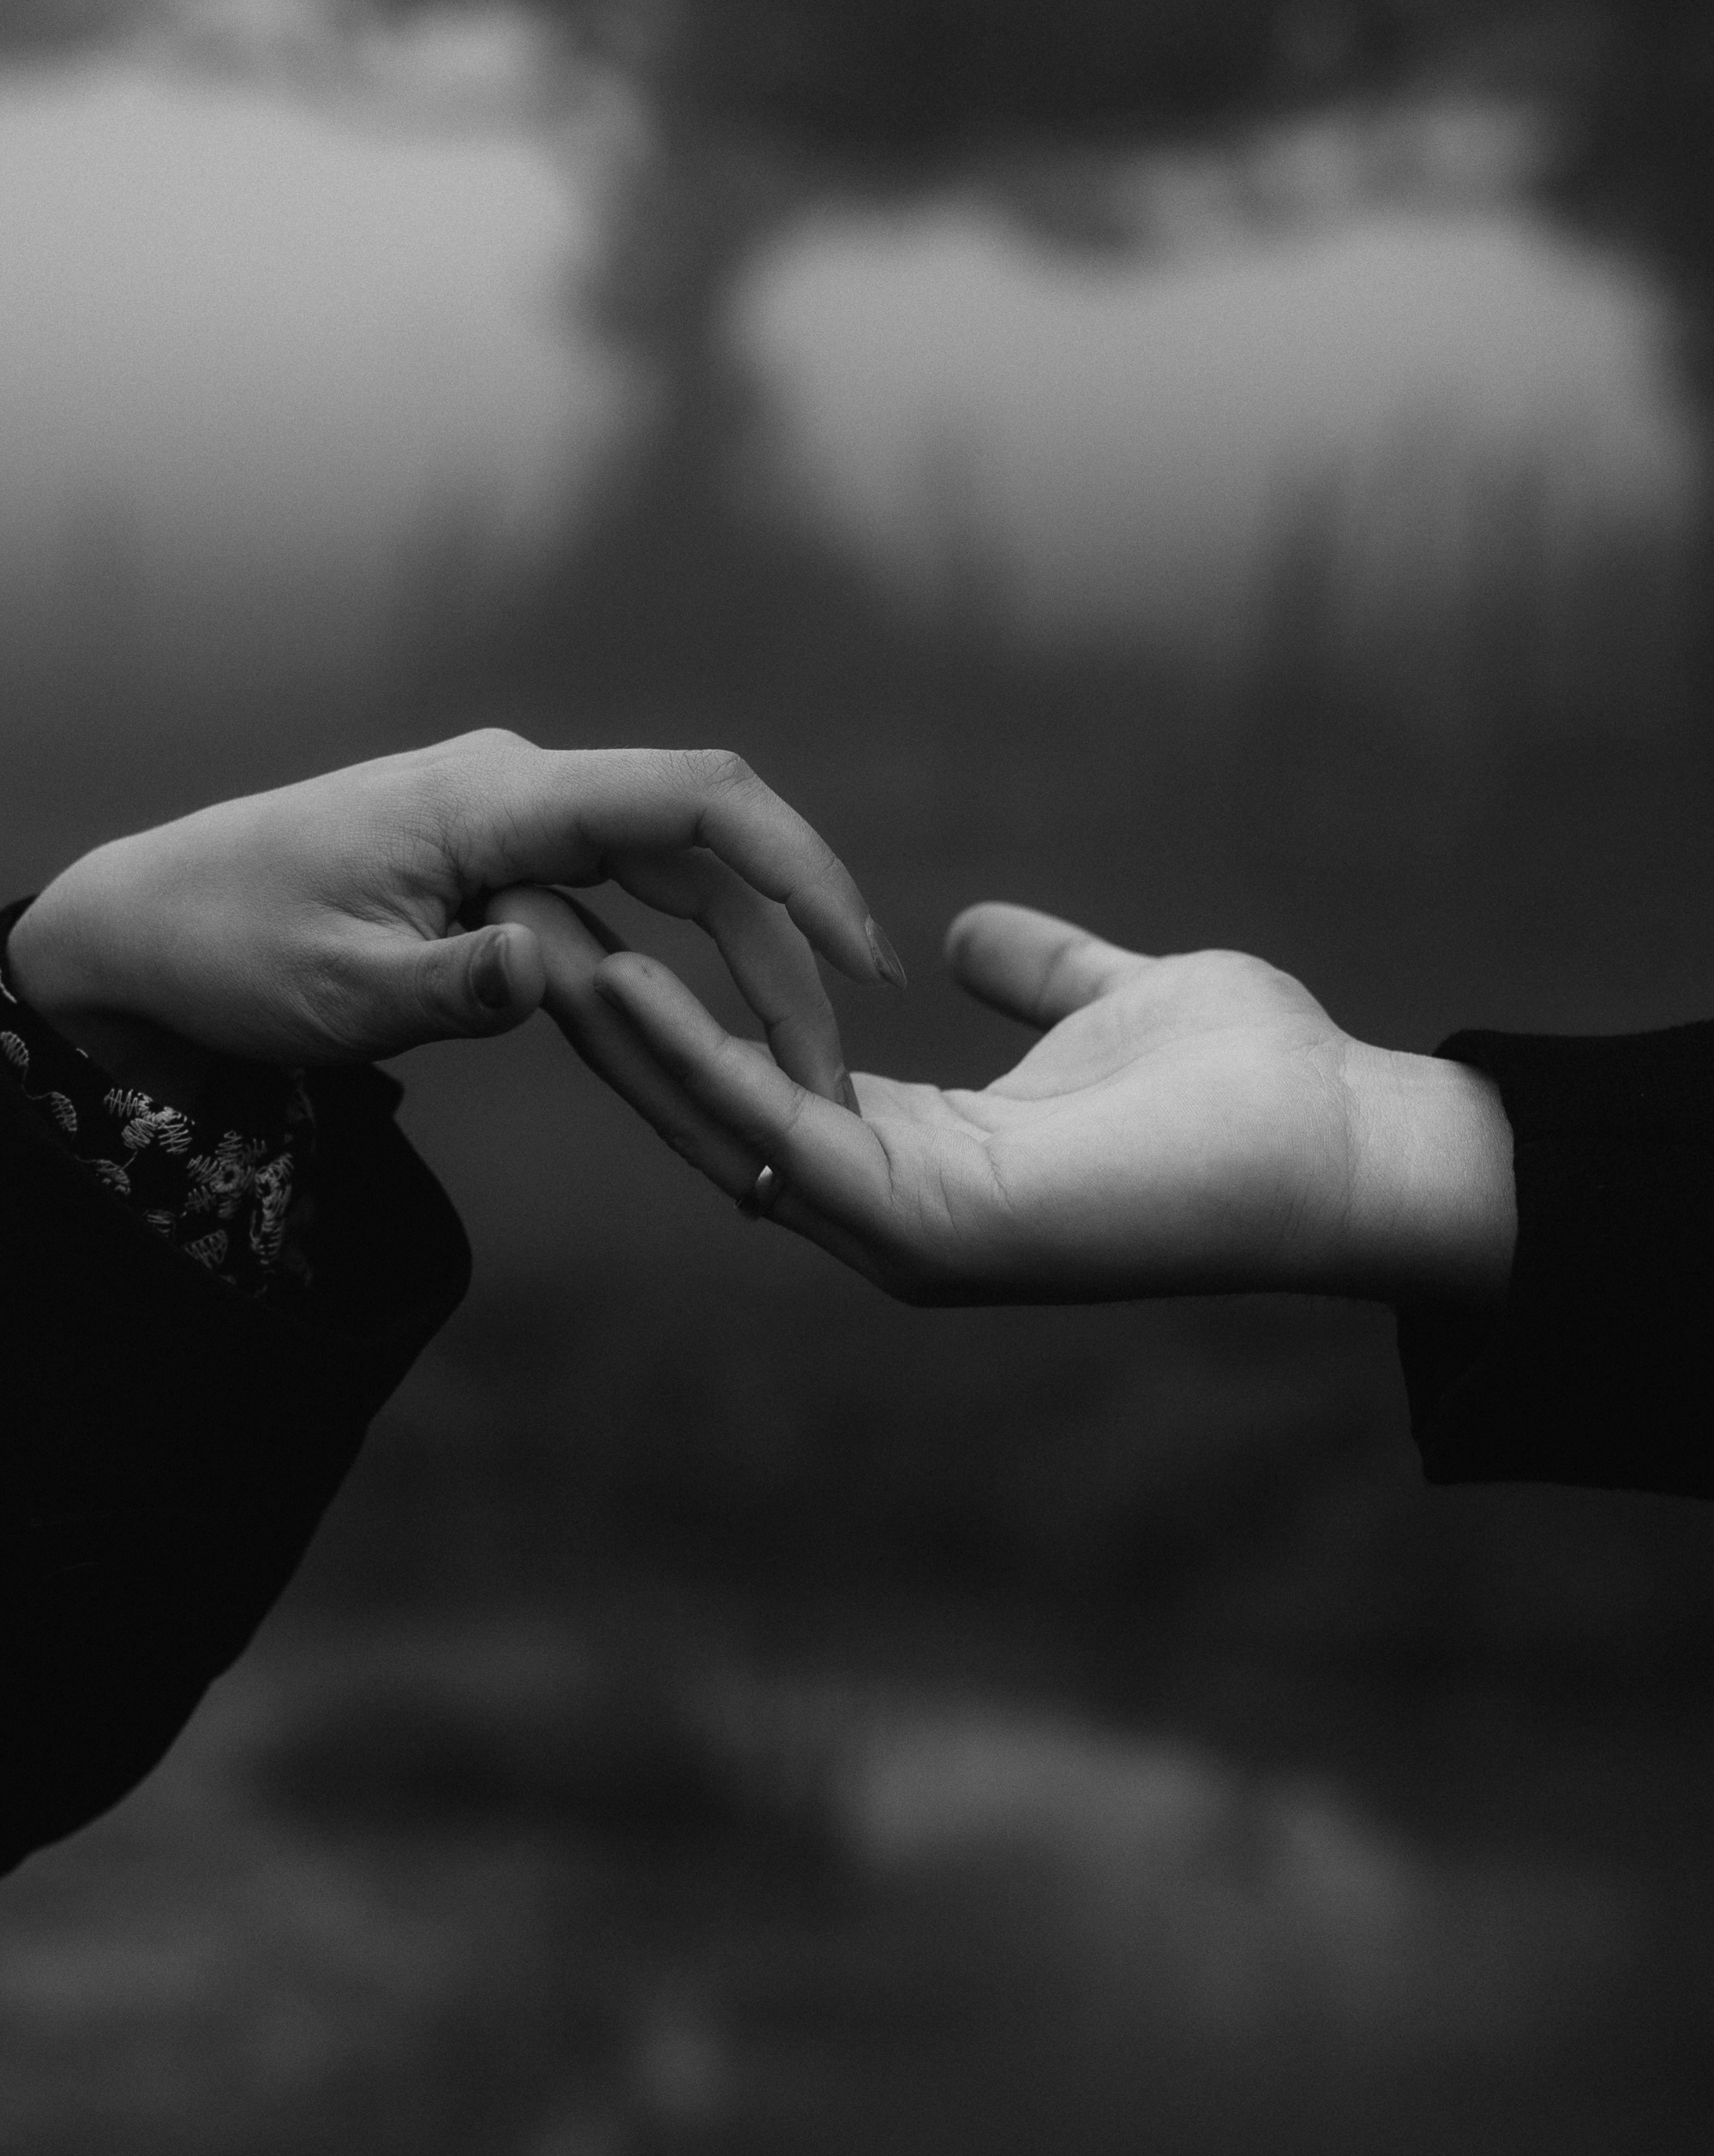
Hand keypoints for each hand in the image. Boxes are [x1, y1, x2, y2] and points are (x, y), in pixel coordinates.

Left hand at [5, 733, 902, 1108]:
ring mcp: (519, 823)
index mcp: (493, 799)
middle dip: (787, 951)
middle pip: (705, 850)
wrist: (151, 925)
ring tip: (797, 1070)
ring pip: (676, 881)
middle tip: (836, 1066)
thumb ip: (451, 985)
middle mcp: (523, 791)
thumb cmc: (233, 950)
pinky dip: (680, 969)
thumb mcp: (334, 992)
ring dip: (744, 967)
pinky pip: (625, 906)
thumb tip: (552, 976)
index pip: (690, 800)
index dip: (795, 863)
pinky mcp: (509, 864)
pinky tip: (721, 1038)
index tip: (861, 951)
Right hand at [547, 900, 1516, 1307]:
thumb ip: (1037, 969)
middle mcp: (897, 1206)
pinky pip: (777, 1139)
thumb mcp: (1110, 997)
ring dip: (624, 1047)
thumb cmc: (1256, 1082)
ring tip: (537, 950)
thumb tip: (966, 935)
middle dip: (618, 1035)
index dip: (686, 1013)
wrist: (1352, 1139)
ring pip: (719, 1133)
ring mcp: (905, 1233)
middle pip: (715, 1117)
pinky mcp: (925, 1229)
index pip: (768, 1086)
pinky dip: (695, 1065)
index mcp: (930, 1154)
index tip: (609, 923)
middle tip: (521, 938)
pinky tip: (627, 986)